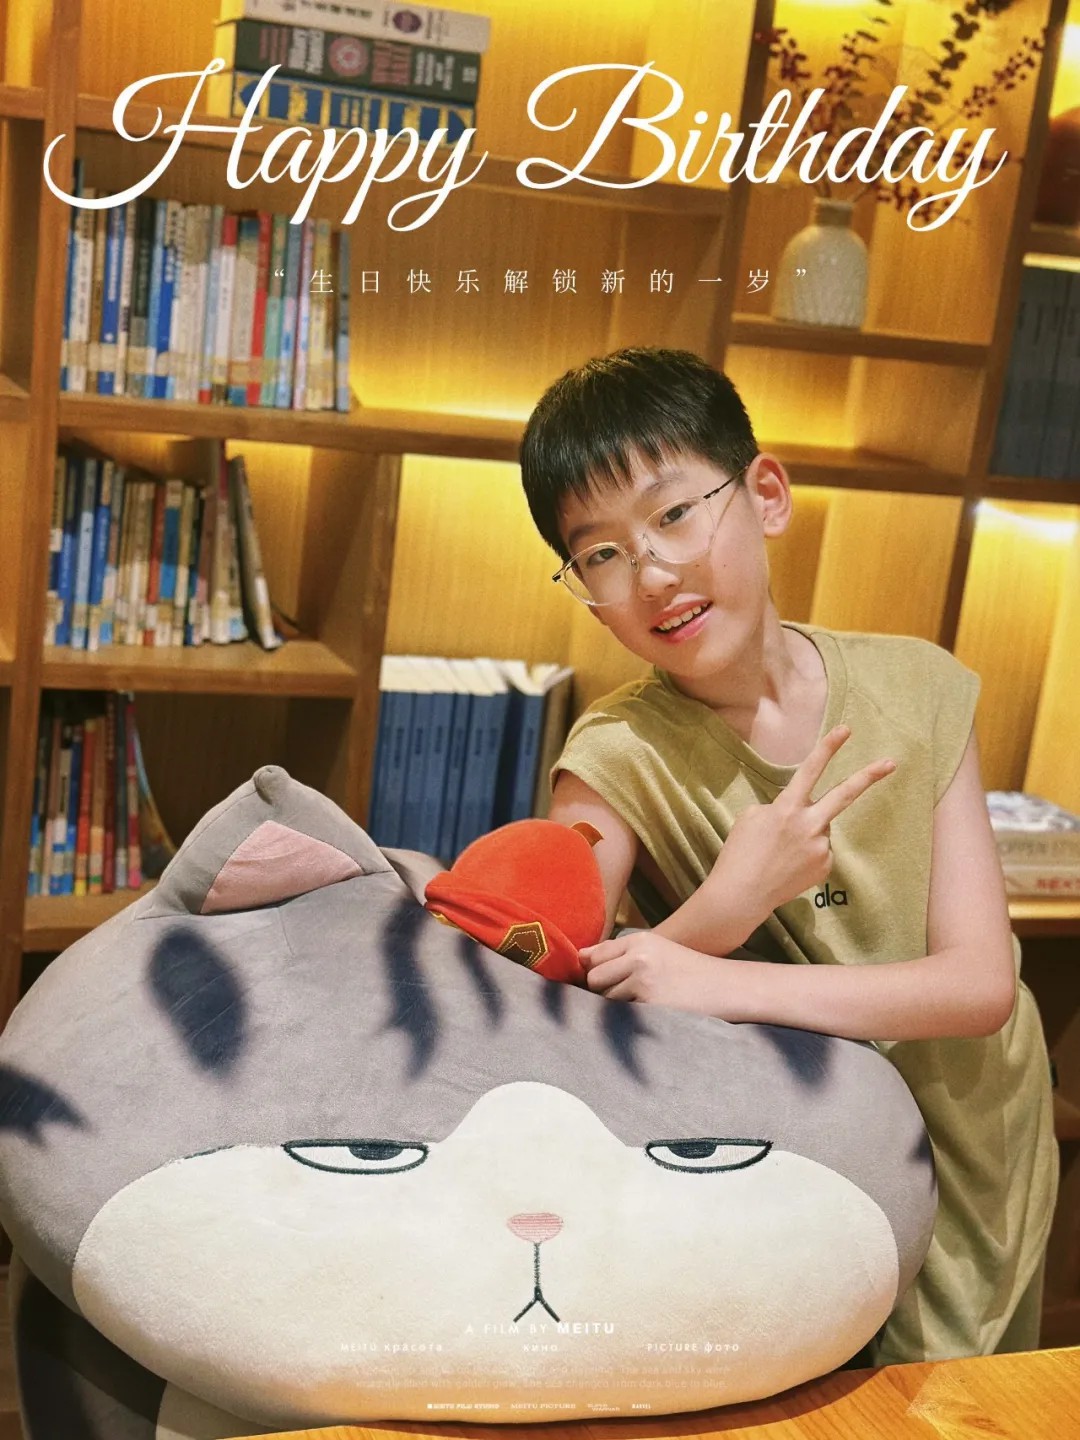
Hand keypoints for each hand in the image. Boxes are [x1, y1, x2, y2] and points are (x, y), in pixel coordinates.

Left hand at [579, 931, 733, 1014]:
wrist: (725, 988)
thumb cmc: (689, 971)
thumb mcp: (657, 950)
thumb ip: (619, 952)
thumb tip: (580, 957)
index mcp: (639, 941)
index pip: (593, 956)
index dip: (591, 972)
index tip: (598, 982)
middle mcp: (638, 957)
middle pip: (594, 979)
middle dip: (601, 991)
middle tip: (626, 996)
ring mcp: (643, 981)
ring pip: (606, 1000)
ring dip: (617, 1007)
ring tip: (643, 1004)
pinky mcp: (650, 1004)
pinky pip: (622, 1015)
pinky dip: (630, 1019)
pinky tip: (649, 1014)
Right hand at [712, 725, 894, 916]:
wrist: (741, 895)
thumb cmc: (740, 853)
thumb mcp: (752, 818)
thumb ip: (780, 809)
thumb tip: (801, 816)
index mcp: (787, 809)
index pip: (810, 771)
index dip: (827, 748)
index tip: (845, 730)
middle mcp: (809, 826)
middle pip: (844, 795)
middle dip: (868, 776)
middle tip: (890, 762)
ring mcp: (820, 848)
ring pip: (821, 828)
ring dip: (806, 832)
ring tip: (780, 852)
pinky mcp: (824, 867)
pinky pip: (820, 850)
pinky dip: (807, 853)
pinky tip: (788, 865)